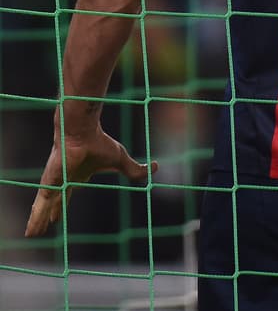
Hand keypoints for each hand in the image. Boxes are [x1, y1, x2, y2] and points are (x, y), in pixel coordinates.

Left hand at [26, 123, 155, 237]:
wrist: (82, 134)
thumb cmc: (99, 144)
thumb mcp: (121, 161)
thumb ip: (136, 169)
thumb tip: (156, 167)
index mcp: (77, 176)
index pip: (67, 195)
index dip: (62, 206)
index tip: (57, 217)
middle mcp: (62, 182)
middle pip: (54, 203)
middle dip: (48, 216)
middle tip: (41, 229)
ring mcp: (53, 184)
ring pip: (44, 208)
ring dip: (37, 222)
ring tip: (30, 236)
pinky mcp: (48, 186)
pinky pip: (40, 207)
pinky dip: (35, 220)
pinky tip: (29, 232)